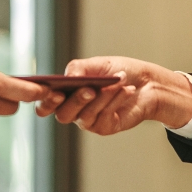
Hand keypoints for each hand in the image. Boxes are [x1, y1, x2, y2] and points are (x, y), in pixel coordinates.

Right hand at [35, 56, 191, 135]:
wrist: (146, 82)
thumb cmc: (118, 71)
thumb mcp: (97, 64)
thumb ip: (79, 68)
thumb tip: (68, 77)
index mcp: (66, 93)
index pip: (45, 105)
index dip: (45, 102)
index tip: (54, 92)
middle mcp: (73, 110)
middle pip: (63, 114)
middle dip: (76, 101)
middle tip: (89, 89)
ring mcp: (88, 120)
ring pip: (85, 115)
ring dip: (102, 96)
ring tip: (118, 81)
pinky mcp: (105, 127)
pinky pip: (104, 117)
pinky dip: (115, 101)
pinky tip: (126, 90)